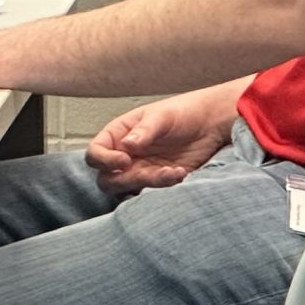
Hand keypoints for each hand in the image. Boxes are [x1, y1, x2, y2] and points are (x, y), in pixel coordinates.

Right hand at [85, 94, 232, 195]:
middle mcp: (124, 156)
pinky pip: (153, 192)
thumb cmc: (182, 112)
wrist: (210, 124)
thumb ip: (143, 130)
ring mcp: (140, 170)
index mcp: (118, 135)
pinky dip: (165, 187)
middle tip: (149, 172)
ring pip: (130, 189)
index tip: (125, 160)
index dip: (104, 161)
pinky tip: (181, 173)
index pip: (94, 154)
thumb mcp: (162, 116)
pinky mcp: (158, 182)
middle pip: (106, 179)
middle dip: (126, 180)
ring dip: (149, 185)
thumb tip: (126, 145)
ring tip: (173, 172)